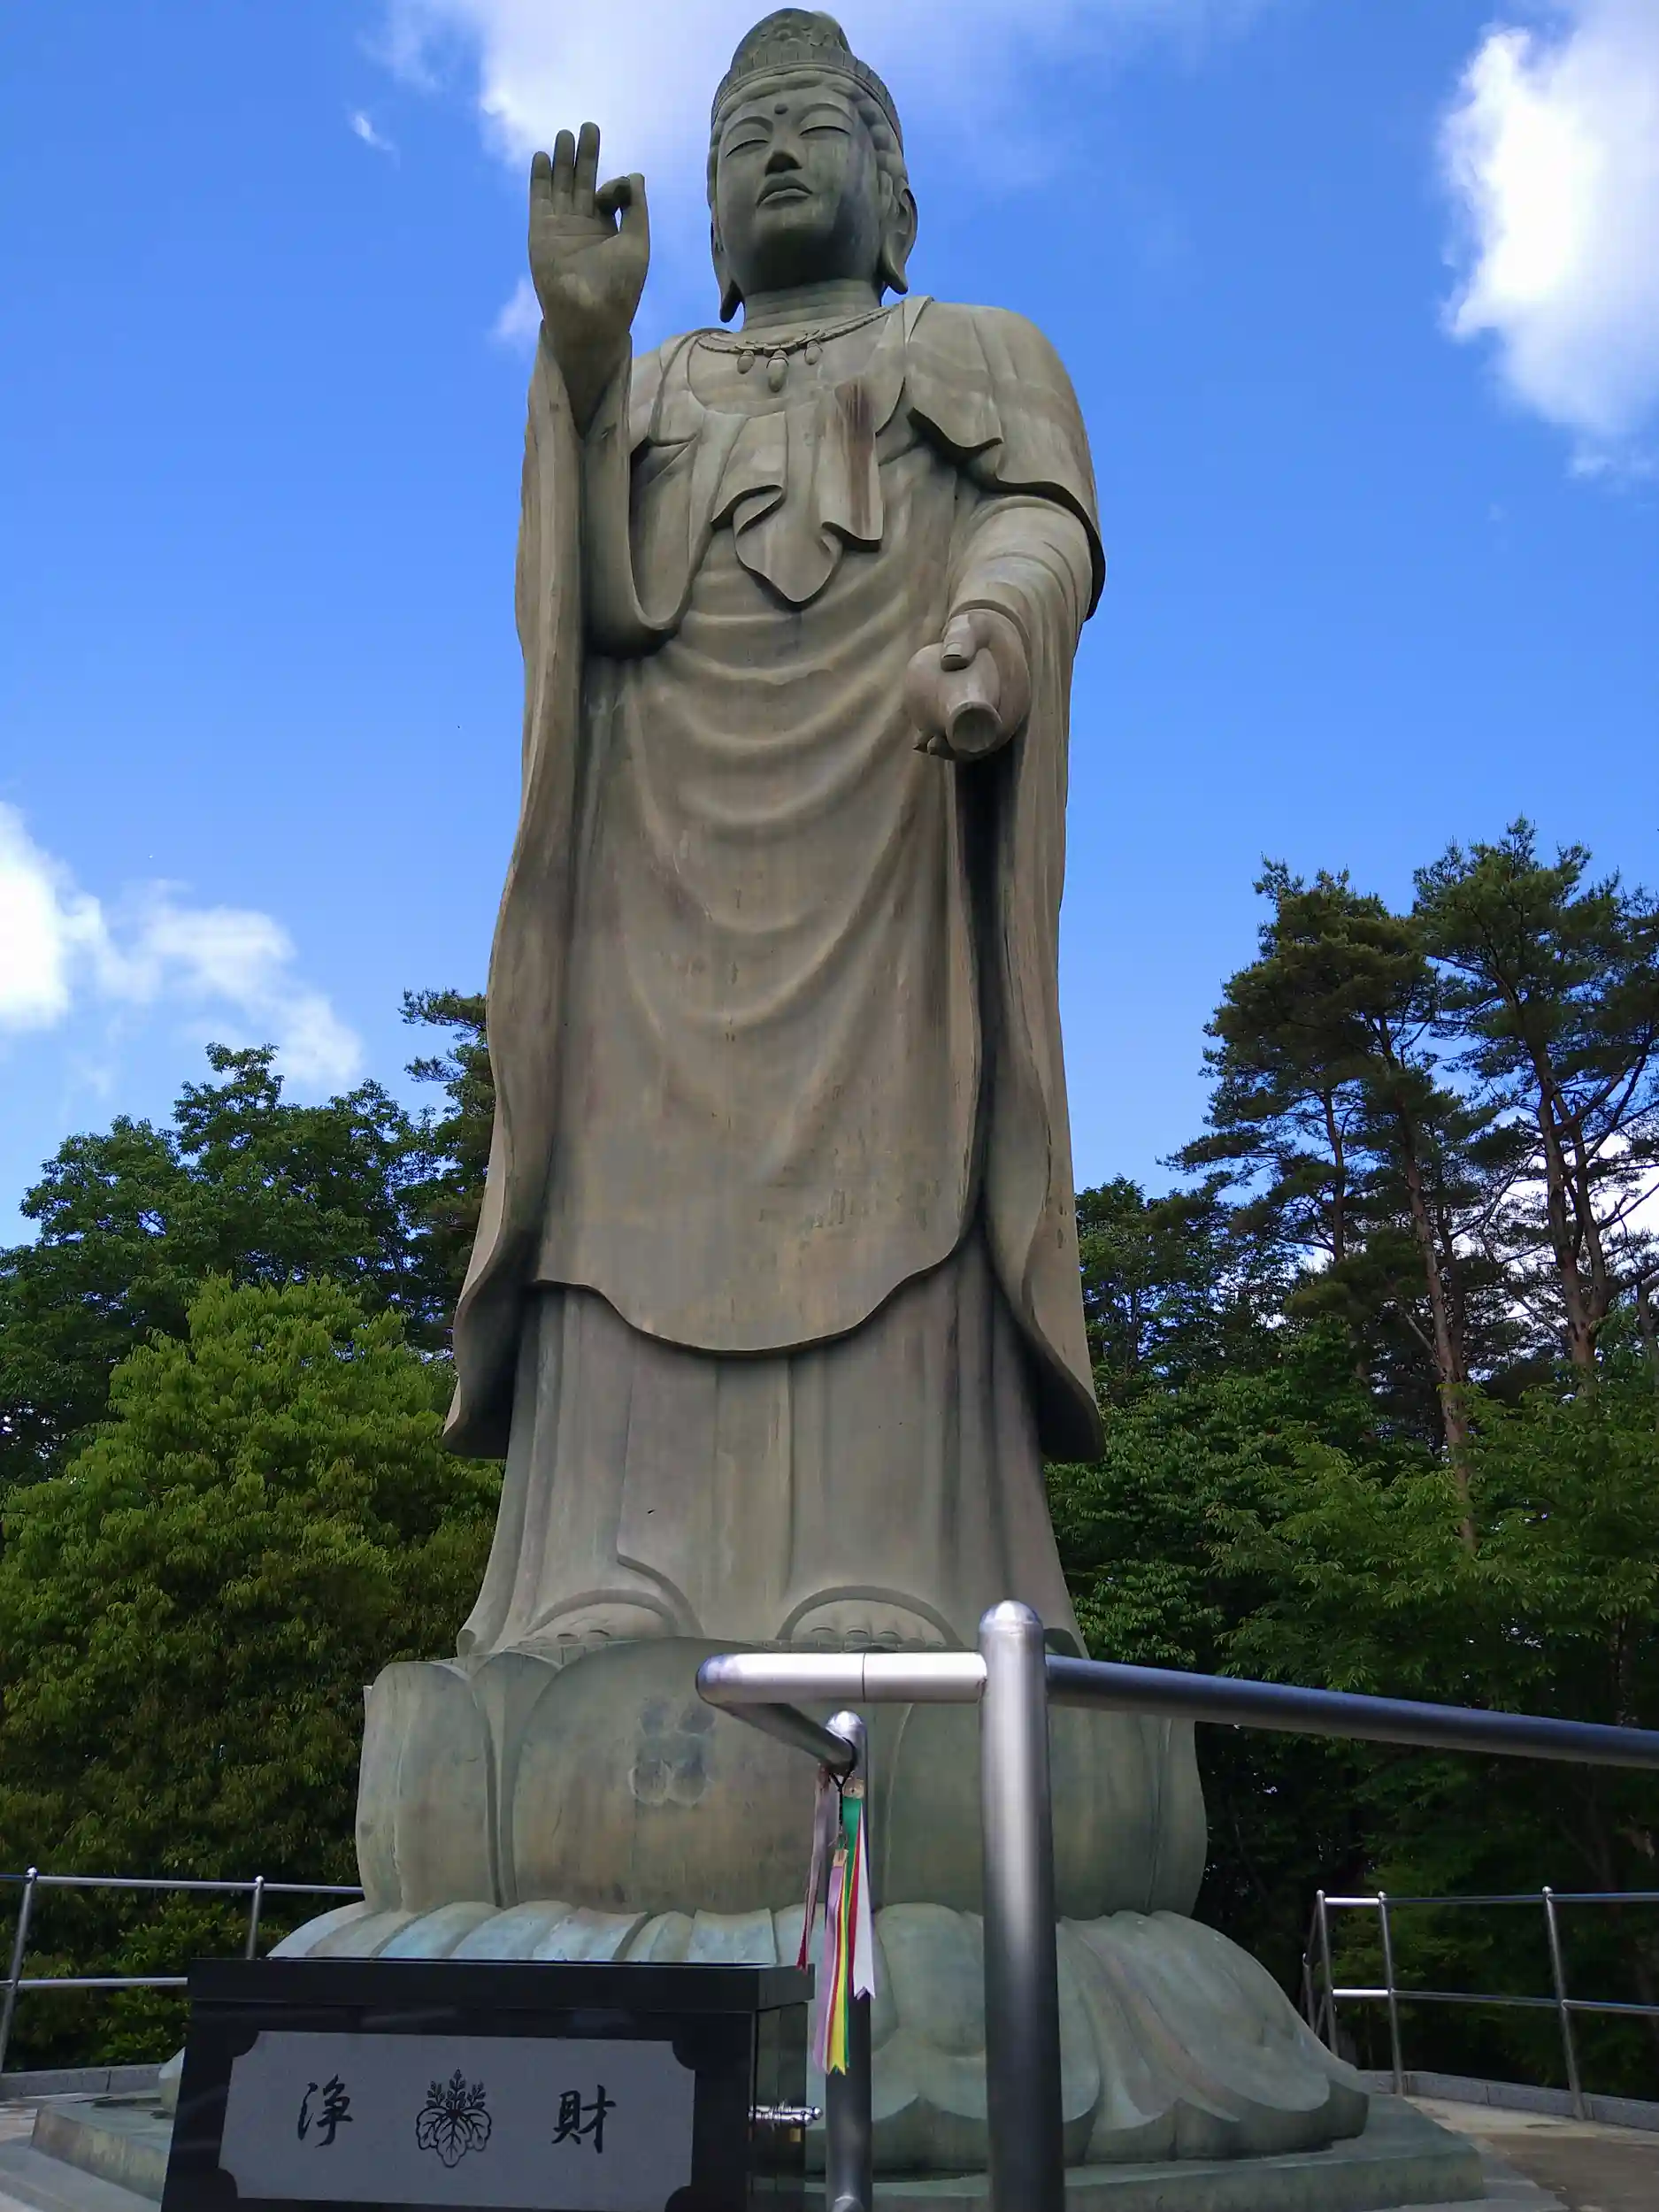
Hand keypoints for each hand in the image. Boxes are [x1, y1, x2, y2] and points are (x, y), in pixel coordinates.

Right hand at [528, 123, 649, 428]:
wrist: (590, 317)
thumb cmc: (619, 287)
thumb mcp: (638, 243)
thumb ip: (636, 208)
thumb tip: (635, 175)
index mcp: (608, 231)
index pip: (611, 194)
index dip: (617, 185)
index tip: (617, 191)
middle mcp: (583, 226)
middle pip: (583, 180)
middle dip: (587, 154)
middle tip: (589, 126)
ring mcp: (560, 228)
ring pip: (561, 184)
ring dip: (564, 159)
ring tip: (566, 133)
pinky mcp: (541, 231)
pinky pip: (539, 199)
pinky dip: (541, 177)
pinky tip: (543, 156)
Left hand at [904, 608, 1030, 760]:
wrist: (996, 623)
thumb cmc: (982, 626)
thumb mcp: (973, 626)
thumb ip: (962, 637)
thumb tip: (951, 662)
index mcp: (1015, 697)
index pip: (992, 734)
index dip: (967, 746)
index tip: (940, 742)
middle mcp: (1010, 709)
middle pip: (982, 741)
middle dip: (954, 750)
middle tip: (926, 744)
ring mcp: (1000, 710)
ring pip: (976, 737)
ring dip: (951, 747)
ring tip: (922, 743)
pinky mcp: (990, 708)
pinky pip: (973, 728)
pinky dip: (952, 737)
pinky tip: (928, 739)